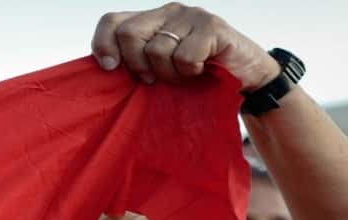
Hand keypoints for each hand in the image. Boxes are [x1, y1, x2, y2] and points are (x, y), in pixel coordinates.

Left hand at [92, 4, 279, 90]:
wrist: (244, 78)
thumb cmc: (195, 78)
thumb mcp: (158, 72)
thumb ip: (133, 65)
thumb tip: (105, 69)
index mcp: (150, 20)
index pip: (112, 21)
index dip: (103, 44)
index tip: (111, 67)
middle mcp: (168, 11)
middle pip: (129, 34)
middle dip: (138, 66)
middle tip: (155, 80)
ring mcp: (190, 15)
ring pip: (157, 49)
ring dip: (169, 74)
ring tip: (184, 76)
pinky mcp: (212, 26)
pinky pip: (184, 57)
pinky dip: (190, 73)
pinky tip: (202, 70)